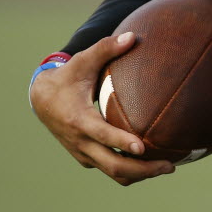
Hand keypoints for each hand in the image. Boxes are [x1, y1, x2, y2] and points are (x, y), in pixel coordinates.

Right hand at [30, 32, 174, 185]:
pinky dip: (130, 171)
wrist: (41, 99)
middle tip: (170, 166)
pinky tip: (152, 163)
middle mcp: (80, 142)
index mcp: (79, 120)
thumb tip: (132, 36)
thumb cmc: (67, 77)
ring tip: (167, 167)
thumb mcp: (83, 61)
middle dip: (142, 169)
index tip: (143, 147)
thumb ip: (106, 48)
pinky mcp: (86, 156)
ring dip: (140, 175)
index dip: (122, 143)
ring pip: (112, 173)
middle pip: (112, 166)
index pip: (102, 135)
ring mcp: (83, 152)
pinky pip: (109, 169)